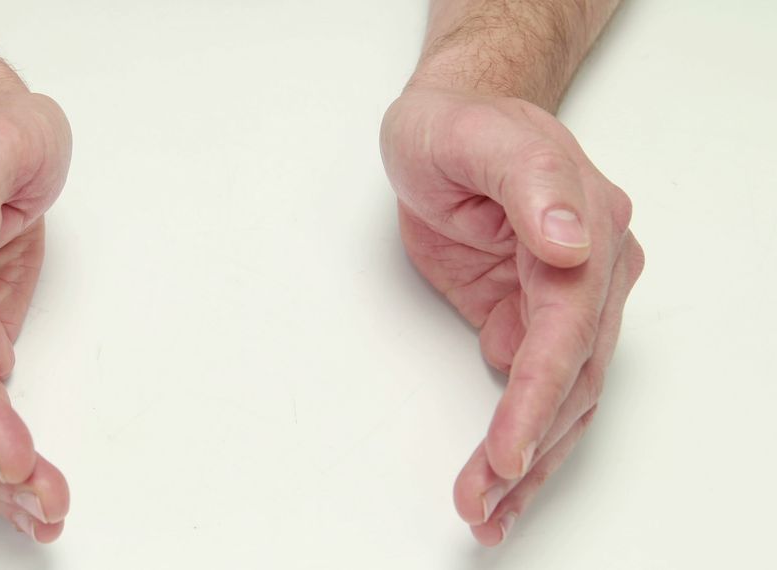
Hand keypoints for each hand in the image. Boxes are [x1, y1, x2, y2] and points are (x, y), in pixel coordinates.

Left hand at [380, 85, 643, 544]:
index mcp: (587, 230)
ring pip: (561, 401)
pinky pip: (535, 393)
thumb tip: (570, 240)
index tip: (505, 450)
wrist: (449, 127)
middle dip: (526, 448)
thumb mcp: (478, 137)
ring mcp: (564, 304)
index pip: (568, 330)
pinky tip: (501, 486)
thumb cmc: (460, 127)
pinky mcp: (530, 322)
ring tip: (486, 512)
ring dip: (528, 464)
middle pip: (570, 381)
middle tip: (480, 499)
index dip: (536, 396)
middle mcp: (589, 274)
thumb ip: (528, 181)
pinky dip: (521, 443)